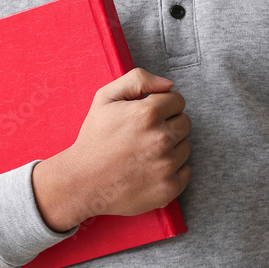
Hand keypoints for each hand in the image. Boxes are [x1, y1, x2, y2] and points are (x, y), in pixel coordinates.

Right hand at [32, 67, 191, 230]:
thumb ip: (137, 80)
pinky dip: (172, 171)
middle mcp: (160, 139)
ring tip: (144, 154)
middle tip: (144, 136)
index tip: (148, 116)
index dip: (162, 106)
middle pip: (185, 123)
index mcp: (147, 114)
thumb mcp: (104, 99)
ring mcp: (166, 165)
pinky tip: (150, 170)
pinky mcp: (169, 188)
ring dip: (170, 148)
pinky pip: (186, 172)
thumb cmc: (93, 140)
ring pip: (185, 147)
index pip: (177, 100)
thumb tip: (168, 84)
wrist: (82, 183)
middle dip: (168, 125)